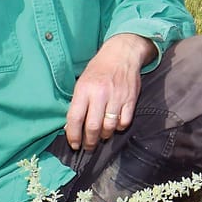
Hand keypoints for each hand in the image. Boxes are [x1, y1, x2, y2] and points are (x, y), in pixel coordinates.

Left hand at [64, 33, 151, 150]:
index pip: (75, 118)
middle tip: (88, 146)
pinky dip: (119, 127)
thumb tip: (71, 127)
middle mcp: (100, 94)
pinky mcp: (131, 99)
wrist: (122, 54)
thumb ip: (77, 104)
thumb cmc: (98, 69)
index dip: (73, 135)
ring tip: (101, 135)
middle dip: (89, 142)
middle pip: (93, 127)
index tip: (74, 144)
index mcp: (84, 89)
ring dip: (104, 135)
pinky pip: (125, 121)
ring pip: (110, 127)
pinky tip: (115, 125)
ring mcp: (117, 97)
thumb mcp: (82, 82)